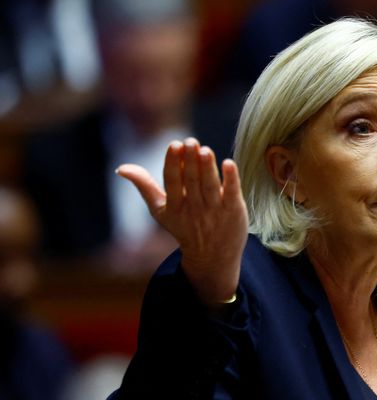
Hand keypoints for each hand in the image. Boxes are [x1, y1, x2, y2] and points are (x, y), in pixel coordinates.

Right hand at [116, 138, 248, 305]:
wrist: (212, 258)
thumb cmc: (184, 227)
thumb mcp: (160, 211)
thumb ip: (144, 186)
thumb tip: (121, 168)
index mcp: (174, 207)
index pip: (172, 182)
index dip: (173, 164)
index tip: (174, 144)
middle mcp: (194, 209)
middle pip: (192, 181)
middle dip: (191, 160)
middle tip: (190, 141)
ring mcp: (215, 211)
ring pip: (210, 186)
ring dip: (208, 168)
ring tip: (205, 150)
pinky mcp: (234, 211)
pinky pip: (232, 194)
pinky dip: (231, 179)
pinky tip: (228, 163)